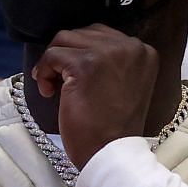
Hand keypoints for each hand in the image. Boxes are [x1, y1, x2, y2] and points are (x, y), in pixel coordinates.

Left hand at [31, 25, 159, 169]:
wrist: (111, 153)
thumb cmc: (113, 127)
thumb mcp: (124, 84)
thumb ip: (111, 61)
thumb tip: (76, 45)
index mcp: (144, 51)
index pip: (102, 34)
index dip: (81, 52)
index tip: (75, 76)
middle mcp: (131, 47)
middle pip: (82, 33)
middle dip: (66, 55)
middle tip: (61, 81)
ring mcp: (108, 53)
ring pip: (64, 39)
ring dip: (52, 62)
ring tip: (54, 86)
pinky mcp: (84, 65)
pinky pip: (52, 55)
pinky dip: (43, 72)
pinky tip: (49, 92)